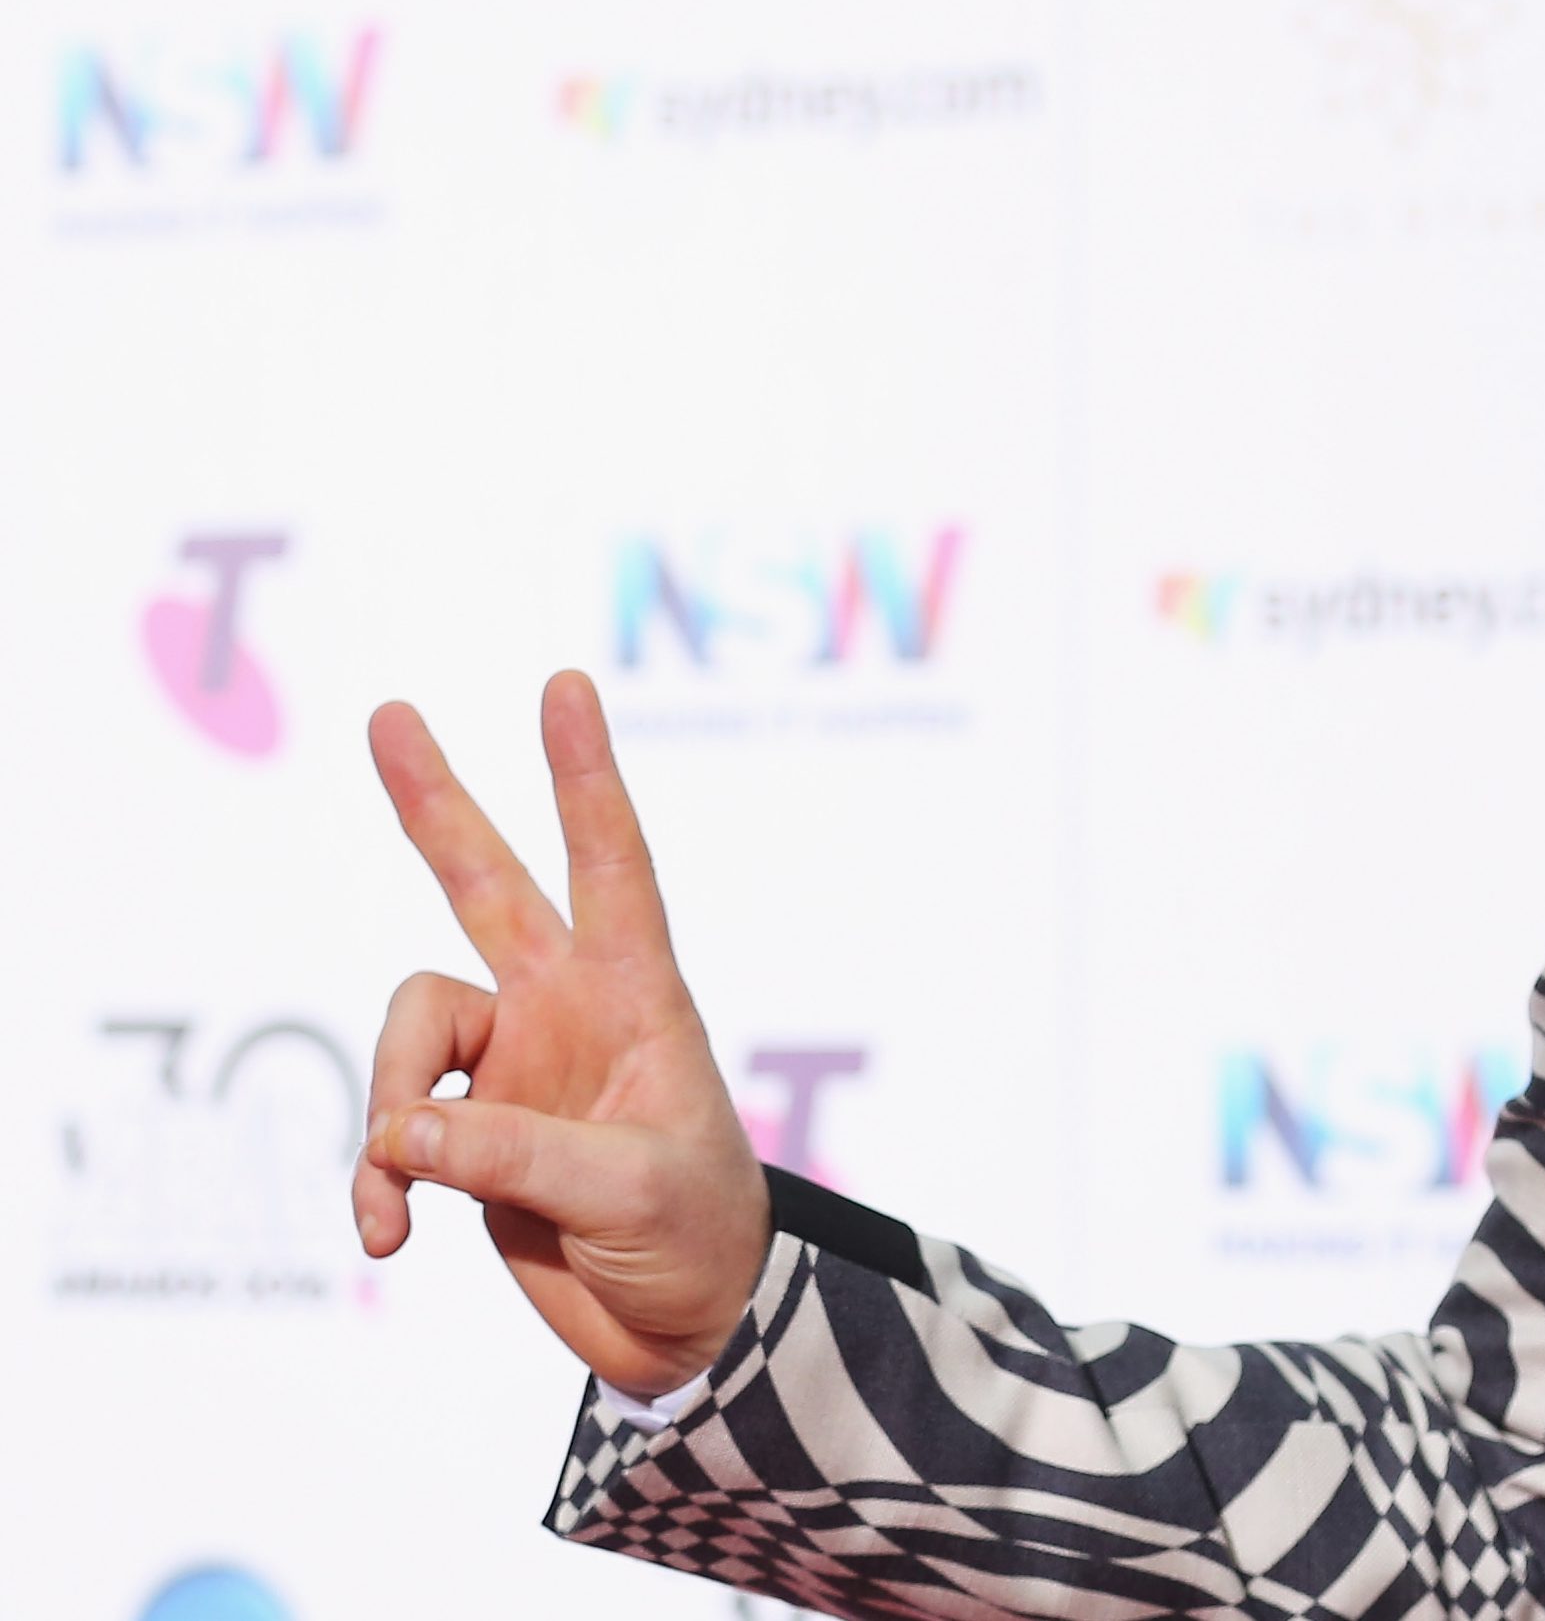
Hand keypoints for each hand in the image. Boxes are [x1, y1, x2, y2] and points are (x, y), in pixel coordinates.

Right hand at [354, 671, 771, 1395]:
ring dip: (389, 1112)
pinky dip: (375, 1182)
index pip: (611, 867)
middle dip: (438, 805)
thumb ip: (519, 1154)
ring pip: (408, 1037)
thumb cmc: (698, 1239)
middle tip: (390, 713)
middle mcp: (565, 1013)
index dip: (585, 778)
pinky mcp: (469, 1136)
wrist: (687, 1328)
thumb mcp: (631, 1193)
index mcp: (636, 999)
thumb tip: (403, 1129)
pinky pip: (391, 1133)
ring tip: (398, 1198)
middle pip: (487, 886)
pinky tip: (384, 1239)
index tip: (565, 687)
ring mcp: (512, 1069)